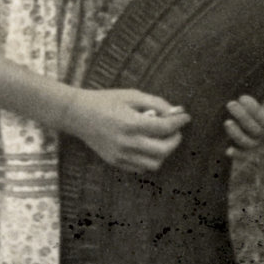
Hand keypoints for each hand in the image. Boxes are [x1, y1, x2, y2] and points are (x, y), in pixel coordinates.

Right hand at [64, 88, 190, 172]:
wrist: (77, 114)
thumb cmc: (105, 101)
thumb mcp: (132, 95)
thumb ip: (156, 103)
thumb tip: (176, 111)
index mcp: (130, 123)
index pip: (164, 128)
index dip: (179, 122)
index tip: (185, 117)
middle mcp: (126, 143)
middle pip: (163, 150)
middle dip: (175, 140)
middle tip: (175, 130)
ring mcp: (120, 155)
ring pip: (154, 164)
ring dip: (163, 152)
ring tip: (160, 139)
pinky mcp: (115, 162)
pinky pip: (141, 168)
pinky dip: (149, 159)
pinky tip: (147, 146)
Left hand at [224, 89, 263, 154]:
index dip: (254, 110)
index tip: (242, 98)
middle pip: (256, 130)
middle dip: (243, 117)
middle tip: (231, 104)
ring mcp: (263, 145)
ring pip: (250, 143)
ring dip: (237, 134)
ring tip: (227, 122)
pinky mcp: (255, 152)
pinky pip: (246, 156)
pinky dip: (238, 155)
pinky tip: (228, 151)